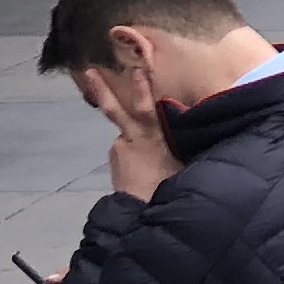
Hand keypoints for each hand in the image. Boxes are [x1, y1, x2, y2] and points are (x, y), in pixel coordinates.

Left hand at [79, 63, 173, 201]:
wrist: (142, 213)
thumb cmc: (171, 185)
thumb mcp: (186, 160)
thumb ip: (185, 140)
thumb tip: (195, 128)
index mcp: (155, 138)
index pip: (147, 108)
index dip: (142, 89)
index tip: (137, 69)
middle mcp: (133, 140)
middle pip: (114, 110)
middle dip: (101, 89)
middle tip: (88, 71)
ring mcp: (119, 151)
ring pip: (125, 135)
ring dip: (131, 138)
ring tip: (145, 158)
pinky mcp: (115, 162)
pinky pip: (125, 150)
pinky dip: (133, 154)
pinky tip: (143, 169)